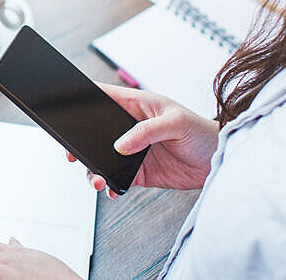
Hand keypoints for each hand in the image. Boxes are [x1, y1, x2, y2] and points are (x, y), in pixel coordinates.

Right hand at [67, 83, 218, 197]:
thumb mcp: (175, 122)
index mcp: (138, 105)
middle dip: (81, 143)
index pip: (105, 96)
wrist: (219, 161)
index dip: (85, 97)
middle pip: (96, 132)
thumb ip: (146, 131)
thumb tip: (120, 145)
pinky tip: (112, 189)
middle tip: (73, 154)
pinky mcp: (139, 171)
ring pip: (103, 158)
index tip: (66, 103)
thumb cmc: (202, 131)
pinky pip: (117, 178)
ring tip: (97, 179)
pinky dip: (110, 186)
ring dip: (94, 169)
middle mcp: (131, 128)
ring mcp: (133, 151)